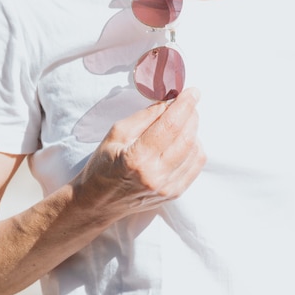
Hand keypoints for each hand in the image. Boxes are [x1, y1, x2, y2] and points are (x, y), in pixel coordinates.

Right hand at [75, 88, 204, 219]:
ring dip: (193, 130)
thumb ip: (144, 117)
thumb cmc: (103, 165)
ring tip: (182, 121)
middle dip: (191, 114)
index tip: (193, 92)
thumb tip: (169, 103)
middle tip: (187, 103)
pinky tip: (184, 140)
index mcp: (137, 159)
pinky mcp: (174, 194)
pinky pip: (196, 165)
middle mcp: (156, 176)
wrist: (98, 202)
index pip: (170, 126)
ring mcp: (167, 188)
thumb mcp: (116, 133)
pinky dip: (194, 147)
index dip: (185, 105)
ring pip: (195, 151)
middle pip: (187, 137)